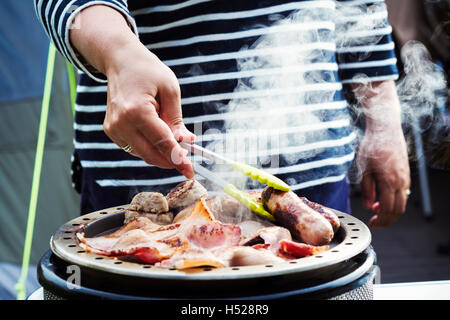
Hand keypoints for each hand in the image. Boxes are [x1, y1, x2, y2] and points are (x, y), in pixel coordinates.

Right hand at [70, 5, 194, 177]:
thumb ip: (177, 120)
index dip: (178, 159)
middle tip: (187, 161)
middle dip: (171, 160)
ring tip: (173, 137)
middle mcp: (120, 123)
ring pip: (143, 154)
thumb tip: (185, 142)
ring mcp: (113, 129)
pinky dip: (149, 147)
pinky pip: (135, 148)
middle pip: (150, 154)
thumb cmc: (147, 70)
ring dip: (161, 153)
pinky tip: (157, 133)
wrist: (120, 61)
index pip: (162, 142)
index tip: (190, 171)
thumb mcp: (170, 90)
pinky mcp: (111, 131)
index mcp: (136, 111)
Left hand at [358, 126, 410, 228]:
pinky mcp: (406, 173)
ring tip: (376, 210)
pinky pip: (403, 192)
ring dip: (391, 210)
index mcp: (388, 181)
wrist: (385, 129)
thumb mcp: (363, 168)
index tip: (372, 223)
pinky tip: (383, 198)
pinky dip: (394, 200)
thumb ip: (366, 190)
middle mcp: (400, 181)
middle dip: (387, 220)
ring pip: (402, 202)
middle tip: (375, 222)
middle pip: (398, 210)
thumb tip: (368, 206)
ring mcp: (405, 177)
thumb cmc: (372, 146)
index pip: (388, 210)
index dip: (380, 220)